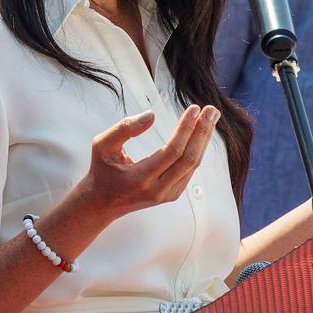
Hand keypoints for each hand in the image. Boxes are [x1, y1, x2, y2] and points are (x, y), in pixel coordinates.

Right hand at [83, 104, 219, 223]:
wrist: (102, 204)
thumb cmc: (102, 171)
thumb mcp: (101, 145)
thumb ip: (124, 128)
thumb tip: (151, 115)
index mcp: (140, 179)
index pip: (172, 151)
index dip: (186, 129)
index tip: (193, 109)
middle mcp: (158, 189)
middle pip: (189, 158)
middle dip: (203, 132)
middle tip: (211, 110)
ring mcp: (168, 194)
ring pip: (194, 164)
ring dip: (204, 138)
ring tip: (211, 116)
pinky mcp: (173, 193)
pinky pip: (191, 169)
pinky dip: (199, 148)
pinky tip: (202, 132)